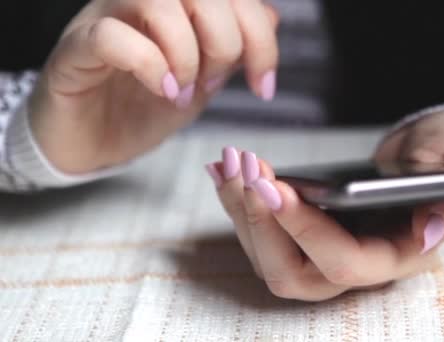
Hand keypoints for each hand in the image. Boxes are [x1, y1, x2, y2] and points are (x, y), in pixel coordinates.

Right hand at [30, 0, 278, 173]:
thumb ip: (233, 51)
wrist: (90, 142)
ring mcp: (106, 18)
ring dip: (186, 51)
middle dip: (224, 42)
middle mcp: (141, 2)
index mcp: (177, 6)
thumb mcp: (203, 81)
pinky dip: (149, 64)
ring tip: (184, 91)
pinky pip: (111, 36)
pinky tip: (160, 91)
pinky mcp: (76, 49)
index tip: (262, 85)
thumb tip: (269, 18)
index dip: (259, 36)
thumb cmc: (142, 108)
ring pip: (157, 0)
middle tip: (213, 84)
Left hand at [207, 110, 443, 300]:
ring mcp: (328, 251)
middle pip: (293, 273)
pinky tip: (223, 170)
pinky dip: (237, 203)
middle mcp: (358, 264)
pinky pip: (264, 233)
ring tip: (229, 163)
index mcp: (397, 253)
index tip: (272, 186)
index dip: (304, 229)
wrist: (430, 149)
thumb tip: (433, 234)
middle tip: (246, 171)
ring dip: (240, 212)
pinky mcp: (308, 233)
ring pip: (268, 257)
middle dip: (261, 224)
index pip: (343, 261)